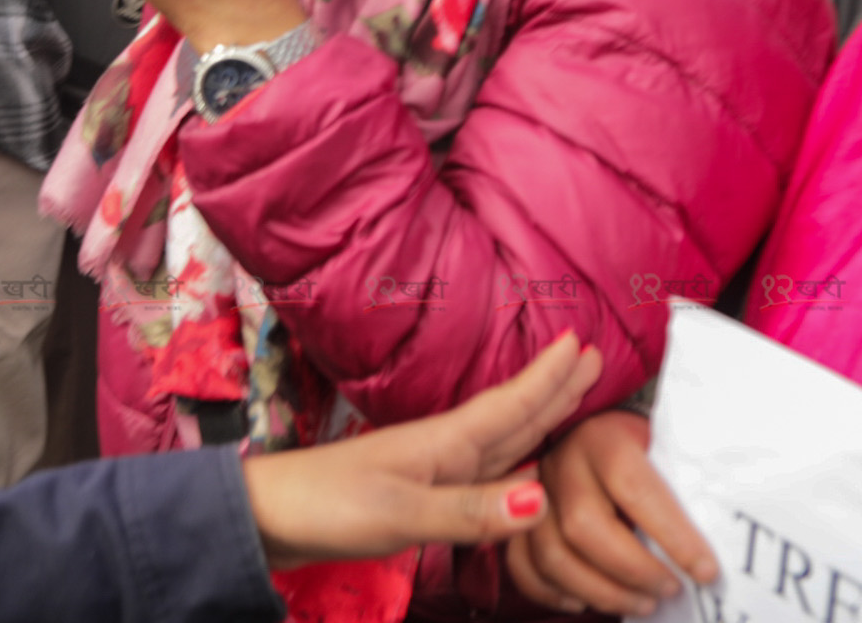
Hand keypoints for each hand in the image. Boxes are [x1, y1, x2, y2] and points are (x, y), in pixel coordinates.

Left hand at [244, 334, 602, 568]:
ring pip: (501, 438)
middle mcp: (444, 450)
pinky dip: (511, 460)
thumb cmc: (328, 508)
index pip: (510, 406)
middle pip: (512, 414)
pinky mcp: (419, 493)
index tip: (583, 343)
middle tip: (590, 356)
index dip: (549, 379)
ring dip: (537, 415)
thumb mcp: (401, 513)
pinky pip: (483, 470)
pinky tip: (518, 465)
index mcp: (445, 445)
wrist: (271, 517)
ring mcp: (431, 469)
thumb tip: (542, 500)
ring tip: (568, 394)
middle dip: (552, 387)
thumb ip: (469, 511)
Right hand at [505, 409, 716, 617]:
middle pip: (584, 528)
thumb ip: (687, 483)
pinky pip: (522, 563)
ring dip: (600, 591)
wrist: (602, 420)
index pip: (636, 490)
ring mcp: (534, 489)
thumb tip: (714, 548)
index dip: (673, 537)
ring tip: (641, 603)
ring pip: (551, 553)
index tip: (707, 572)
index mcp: (604, 436)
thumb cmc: (647, 443)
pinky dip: (551, 592)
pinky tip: (585, 601)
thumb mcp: (668, 445)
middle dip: (634, 571)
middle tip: (671, 589)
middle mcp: (562, 460)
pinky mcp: (519, 514)